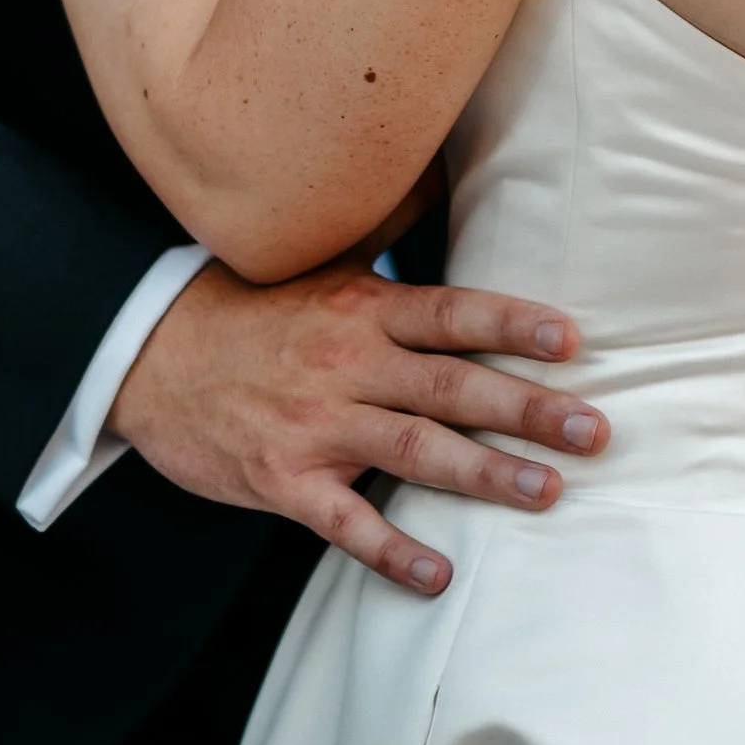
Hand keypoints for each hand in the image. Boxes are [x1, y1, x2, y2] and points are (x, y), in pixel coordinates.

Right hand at [113, 257, 608, 593]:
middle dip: (527, 408)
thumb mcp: (324, 264)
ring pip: (412, 451)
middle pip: (450, 385)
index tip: (571, 340)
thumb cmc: (255, 310)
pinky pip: (343, 521)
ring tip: (546, 492)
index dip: (512, 324)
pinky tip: (438, 574)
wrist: (150, 357)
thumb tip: (444, 169)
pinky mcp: (282, 480)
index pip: (452, 313)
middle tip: (594, 430)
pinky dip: (390, 550)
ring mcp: (314, 425)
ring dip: (483, 474)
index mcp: (364, 310)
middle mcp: (347, 364)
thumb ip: (390, 228)